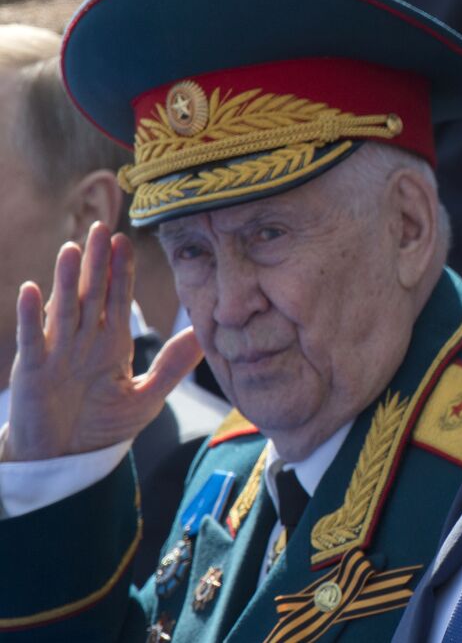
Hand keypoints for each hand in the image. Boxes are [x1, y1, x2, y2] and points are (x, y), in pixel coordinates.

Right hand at [1, 224, 202, 461]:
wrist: (67, 458)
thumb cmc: (103, 426)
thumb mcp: (146, 396)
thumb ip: (173, 365)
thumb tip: (205, 333)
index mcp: (111, 342)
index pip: (117, 298)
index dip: (120, 270)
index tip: (125, 240)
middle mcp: (83, 340)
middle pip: (90, 293)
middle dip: (95, 262)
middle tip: (100, 227)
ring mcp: (56, 351)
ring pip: (63, 308)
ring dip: (66, 279)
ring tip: (71, 248)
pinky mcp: (33, 369)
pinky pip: (31, 338)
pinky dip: (31, 316)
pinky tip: (32, 289)